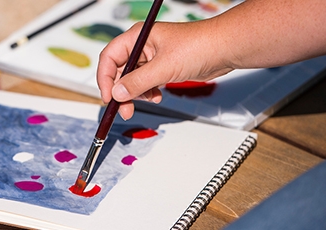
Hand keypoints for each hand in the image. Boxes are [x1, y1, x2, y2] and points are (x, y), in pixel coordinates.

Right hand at [96, 21, 233, 119]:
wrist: (226, 49)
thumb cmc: (200, 45)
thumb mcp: (164, 67)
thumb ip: (138, 81)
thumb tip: (118, 93)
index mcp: (138, 37)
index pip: (110, 57)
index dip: (105, 78)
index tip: (109, 96)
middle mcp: (142, 46)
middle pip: (119, 71)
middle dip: (121, 91)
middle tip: (123, 108)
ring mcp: (153, 57)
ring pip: (132, 79)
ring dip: (135, 94)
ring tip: (145, 101)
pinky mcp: (163, 67)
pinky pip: (146, 83)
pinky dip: (148, 92)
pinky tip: (157, 96)